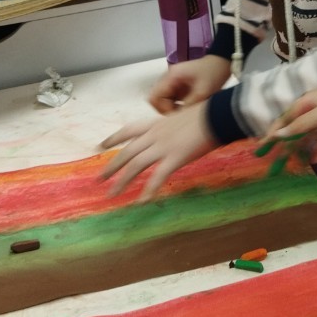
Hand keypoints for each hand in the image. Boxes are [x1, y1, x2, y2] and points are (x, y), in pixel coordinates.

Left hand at [100, 104, 218, 199]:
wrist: (218, 114)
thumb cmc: (207, 114)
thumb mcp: (183, 118)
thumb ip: (174, 129)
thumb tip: (175, 135)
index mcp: (157, 124)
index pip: (129, 130)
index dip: (113, 139)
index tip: (100, 146)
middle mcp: (155, 135)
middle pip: (127, 152)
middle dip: (111, 167)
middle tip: (99, 179)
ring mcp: (163, 146)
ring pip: (135, 165)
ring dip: (122, 181)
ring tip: (112, 195)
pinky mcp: (174, 158)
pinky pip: (157, 177)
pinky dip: (149, 190)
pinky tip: (142, 202)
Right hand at [148, 55, 231, 113]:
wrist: (222, 63)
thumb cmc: (213, 74)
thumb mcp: (202, 92)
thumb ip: (188, 106)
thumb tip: (178, 119)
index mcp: (171, 77)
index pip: (155, 97)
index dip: (164, 109)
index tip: (178, 114)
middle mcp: (168, 78)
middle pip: (156, 98)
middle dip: (165, 109)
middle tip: (180, 114)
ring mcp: (172, 81)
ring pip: (162, 99)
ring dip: (170, 108)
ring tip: (185, 111)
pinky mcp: (178, 85)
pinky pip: (170, 98)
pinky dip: (175, 105)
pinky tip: (187, 107)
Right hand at [266, 82, 316, 162]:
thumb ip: (302, 125)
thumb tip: (278, 136)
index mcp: (307, 104)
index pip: (284, 121)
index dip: (272, 134)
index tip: (260, 150)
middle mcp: (313, 115)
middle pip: (292, 133)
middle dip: (282, 147)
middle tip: (270, 165)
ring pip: (305, 141)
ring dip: (296, 153)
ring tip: (286, 168)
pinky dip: (315, 154)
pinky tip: (310, 163)